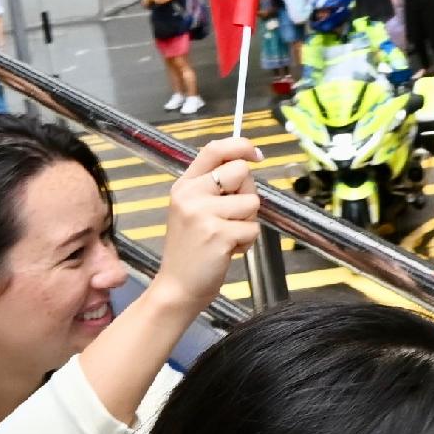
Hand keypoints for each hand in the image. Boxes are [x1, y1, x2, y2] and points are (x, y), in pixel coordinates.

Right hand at [147, 136, 265, 304]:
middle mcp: (191, 194)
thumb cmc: (190, 250)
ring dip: (247, 222)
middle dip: (247, 193)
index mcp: (185, 185)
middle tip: (231, 216)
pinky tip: (226, 251)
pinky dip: (246, 242)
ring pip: (252, 202)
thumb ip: (213, 186)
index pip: (214, 149)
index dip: (241, 146)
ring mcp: (203, 214)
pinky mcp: (219, 234)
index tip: (256, 154)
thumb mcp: (192, 209)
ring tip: (225, 237)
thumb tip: (247, 162)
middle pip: (241, 171)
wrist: (177, 287)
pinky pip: (253, 228)